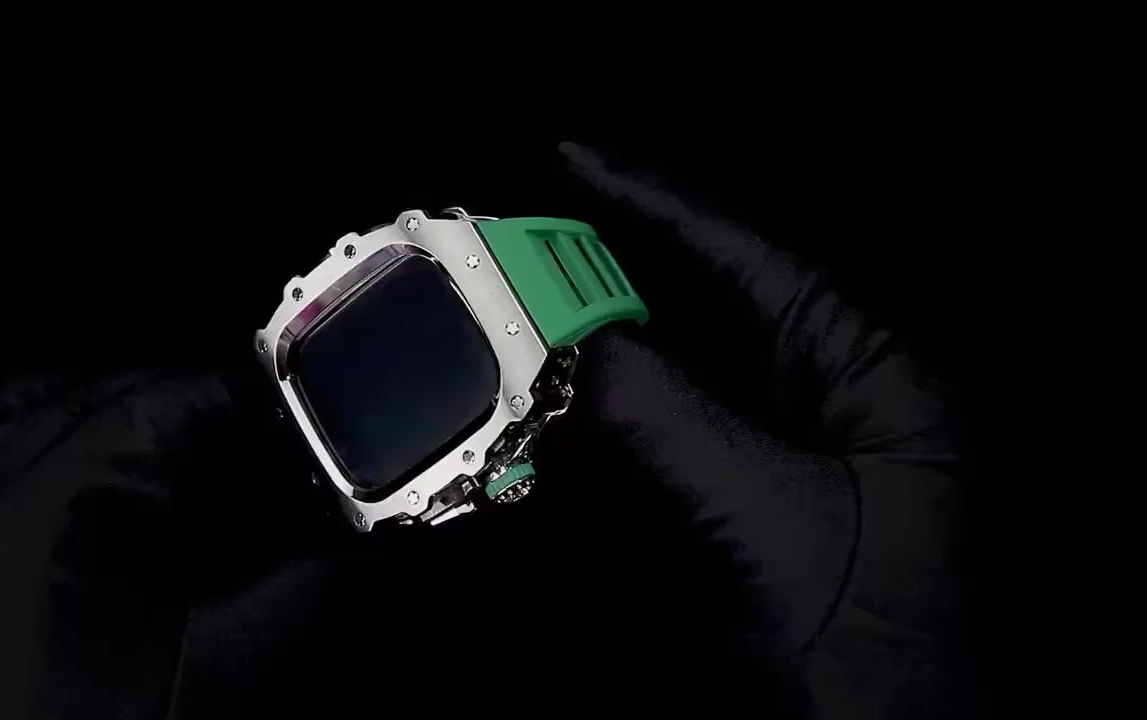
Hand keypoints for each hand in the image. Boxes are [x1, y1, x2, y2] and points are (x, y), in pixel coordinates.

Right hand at [555, 142, 966, 714]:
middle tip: (524, 243)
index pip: (754, 261)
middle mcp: (820, 400)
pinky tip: (548, 405)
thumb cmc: (867, 631)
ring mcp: (775, 455)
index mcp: (866, 374)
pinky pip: (658, 444)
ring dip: (596, 352)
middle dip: (614, 280)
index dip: (660, 205)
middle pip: (702, 313)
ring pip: (671, 378)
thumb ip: (668, 417)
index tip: (577, 162)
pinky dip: (601, 426)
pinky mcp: (733, 508)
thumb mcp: (771, 506)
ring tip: (518, 314)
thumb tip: (575, 349)